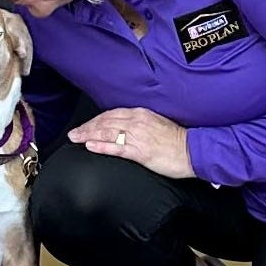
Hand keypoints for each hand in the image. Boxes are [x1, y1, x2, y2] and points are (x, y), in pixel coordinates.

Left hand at [69, 108, 193, 180]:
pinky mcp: (140, 151)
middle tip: (73, 133)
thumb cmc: (176, 140)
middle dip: (87, 127)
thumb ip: (140, 124)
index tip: (85, 126)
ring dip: (89, 135)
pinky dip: (101, 146)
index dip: (96, 120)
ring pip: (107, 132)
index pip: (112, 114)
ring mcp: (138, 136)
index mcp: (141, 114)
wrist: (192, 150)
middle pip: (106, 121)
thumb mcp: (157, 124)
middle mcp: (137, 121)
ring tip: (75, 138)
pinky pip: (117, 147)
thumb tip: (126, 129)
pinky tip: (90, 146)